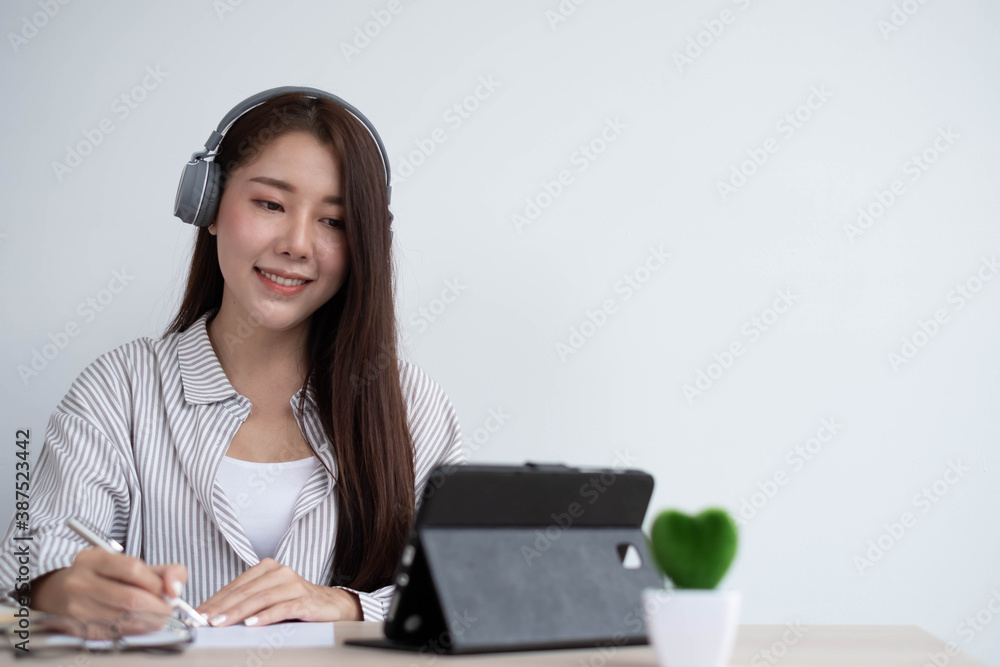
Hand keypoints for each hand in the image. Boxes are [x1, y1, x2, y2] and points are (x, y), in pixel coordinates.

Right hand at [31, 548, 187, 637]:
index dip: (156, 583)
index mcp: (93, 559)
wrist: (58, 593)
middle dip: (158, 607)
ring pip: (124, 619)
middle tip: (168, 609)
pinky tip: (142, 626)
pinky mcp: (77, 629)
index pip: (133, 569)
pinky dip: (135, 631)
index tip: (167, 591)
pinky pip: (114, 634)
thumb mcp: (129, 564)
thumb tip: (175, 589)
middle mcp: (80, 582)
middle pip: (130, 598)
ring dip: (150, 621)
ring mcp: (76, 607)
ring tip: (158, 617)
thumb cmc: (103, 577)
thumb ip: (164, 571)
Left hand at [195, 558, 361, 626]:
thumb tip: (215, 614)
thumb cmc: (295, 600)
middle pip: (246, 591)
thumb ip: (246, 601)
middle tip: (206, 620)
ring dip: (238, 612)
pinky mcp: (305, 600)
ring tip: (222, 623)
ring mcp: (294, 585)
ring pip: (260, 599)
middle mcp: (280, 572)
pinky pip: (281, 608)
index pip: (236, 585)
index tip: (199, 613)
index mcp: (268, 568)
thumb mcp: (268, 596)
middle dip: (222, 607)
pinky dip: (265, 617)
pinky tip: (252, 624)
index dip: (216, 600)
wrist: (330, 604)